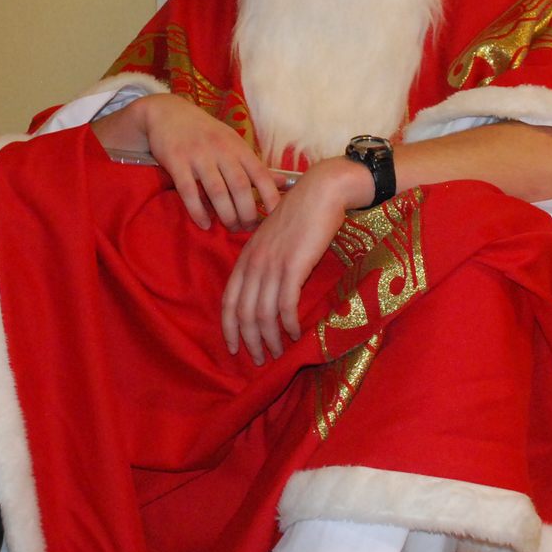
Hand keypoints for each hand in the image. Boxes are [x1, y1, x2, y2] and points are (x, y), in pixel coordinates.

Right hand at [109, 94, 286, 231]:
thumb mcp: (233, 142)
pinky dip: (198, 211)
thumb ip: (254, 165)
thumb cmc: (206, 132)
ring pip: (217, 191)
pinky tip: (205, 224)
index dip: (271, 198)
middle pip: (241, 187)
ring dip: (226, 215)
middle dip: (247, 213)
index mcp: (238, 147)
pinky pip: (189, 191)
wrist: (168, 112)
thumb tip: (282, 183)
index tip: (276, 218)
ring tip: (230, 227)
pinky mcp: (177, 161)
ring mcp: (199, 155)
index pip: (261, 175)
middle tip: (247, 228)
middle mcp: (221, 150)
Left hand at [221, 157, 370, 363]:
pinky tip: (295, 334)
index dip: (229, 327)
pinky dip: (288, 324)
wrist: (321, 191)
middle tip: (259, 360)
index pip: (229, 300)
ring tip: (278, 353)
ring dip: (270, 338)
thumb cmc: (301, 214)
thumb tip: (266, 291)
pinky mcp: (294, 266)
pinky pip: (286, 304)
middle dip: (249, 340)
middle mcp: (254, 262)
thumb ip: (266, 262)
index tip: (235, 348)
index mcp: (246, 256)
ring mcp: (273, 264)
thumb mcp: (273, 238)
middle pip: (244, 312)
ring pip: (263, 313)